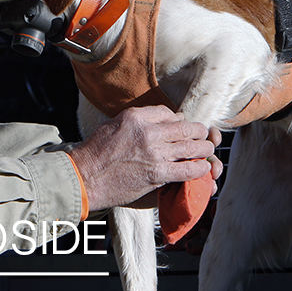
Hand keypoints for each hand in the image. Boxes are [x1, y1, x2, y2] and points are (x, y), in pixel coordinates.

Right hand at [68, 106, 219, 211]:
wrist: (85, 177)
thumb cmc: (96, 151)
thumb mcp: (114, 124)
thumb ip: (138, 119)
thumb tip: (163, 118)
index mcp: (136, 116)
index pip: (169, 113)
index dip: (180, 120)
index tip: (182, 126)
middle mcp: (148, 132)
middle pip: (186, 128)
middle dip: (199, 132)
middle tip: (204, 136)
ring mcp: (154, 153)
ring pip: (191, 147)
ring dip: (204, 149)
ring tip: (207, 150)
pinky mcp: (157, 174)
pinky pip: (187, 169)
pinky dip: (199, 168)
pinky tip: (203, 168)